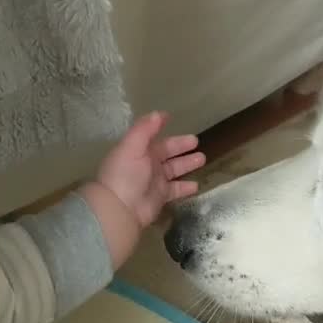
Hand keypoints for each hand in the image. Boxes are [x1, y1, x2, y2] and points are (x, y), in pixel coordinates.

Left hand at [97, 112, 205, 226]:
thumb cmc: (125, 174)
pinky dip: (185, 187)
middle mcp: (147, 163)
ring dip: (187, 164)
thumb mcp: (132, 147)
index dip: (160, 127)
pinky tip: (196, 185)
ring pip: (174, 169)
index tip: (171, 117)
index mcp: (138, 149)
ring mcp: (154, 181)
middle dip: (181, 146)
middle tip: (196, 141)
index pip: (152, 135)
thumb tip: (158, 114)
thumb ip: (144, 129)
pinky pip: (176, 190)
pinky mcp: (160, 197)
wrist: (120, 208)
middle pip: (167, 151)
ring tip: (202, 159)